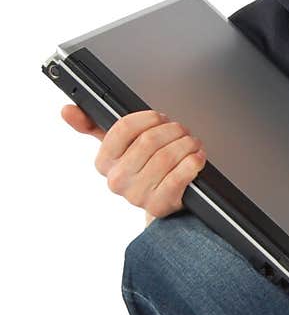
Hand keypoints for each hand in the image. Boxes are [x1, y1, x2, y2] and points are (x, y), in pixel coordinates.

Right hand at [61, 105, 206, 217]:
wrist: (160, 204)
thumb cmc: (141, 171)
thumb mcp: (117, 149)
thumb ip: (92, 126)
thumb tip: (66, 110)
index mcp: (104, 162)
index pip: (124, 128)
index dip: (148, 118)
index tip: (159, 118)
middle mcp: (117, 180)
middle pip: (149, 141)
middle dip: (172, 130)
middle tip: (181, 130)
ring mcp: (138, 195)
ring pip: (167, 157)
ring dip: (186, 144)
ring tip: (191, 142)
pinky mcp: (160, 204)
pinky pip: (179, 176)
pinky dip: (193, 162)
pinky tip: (196, 157)